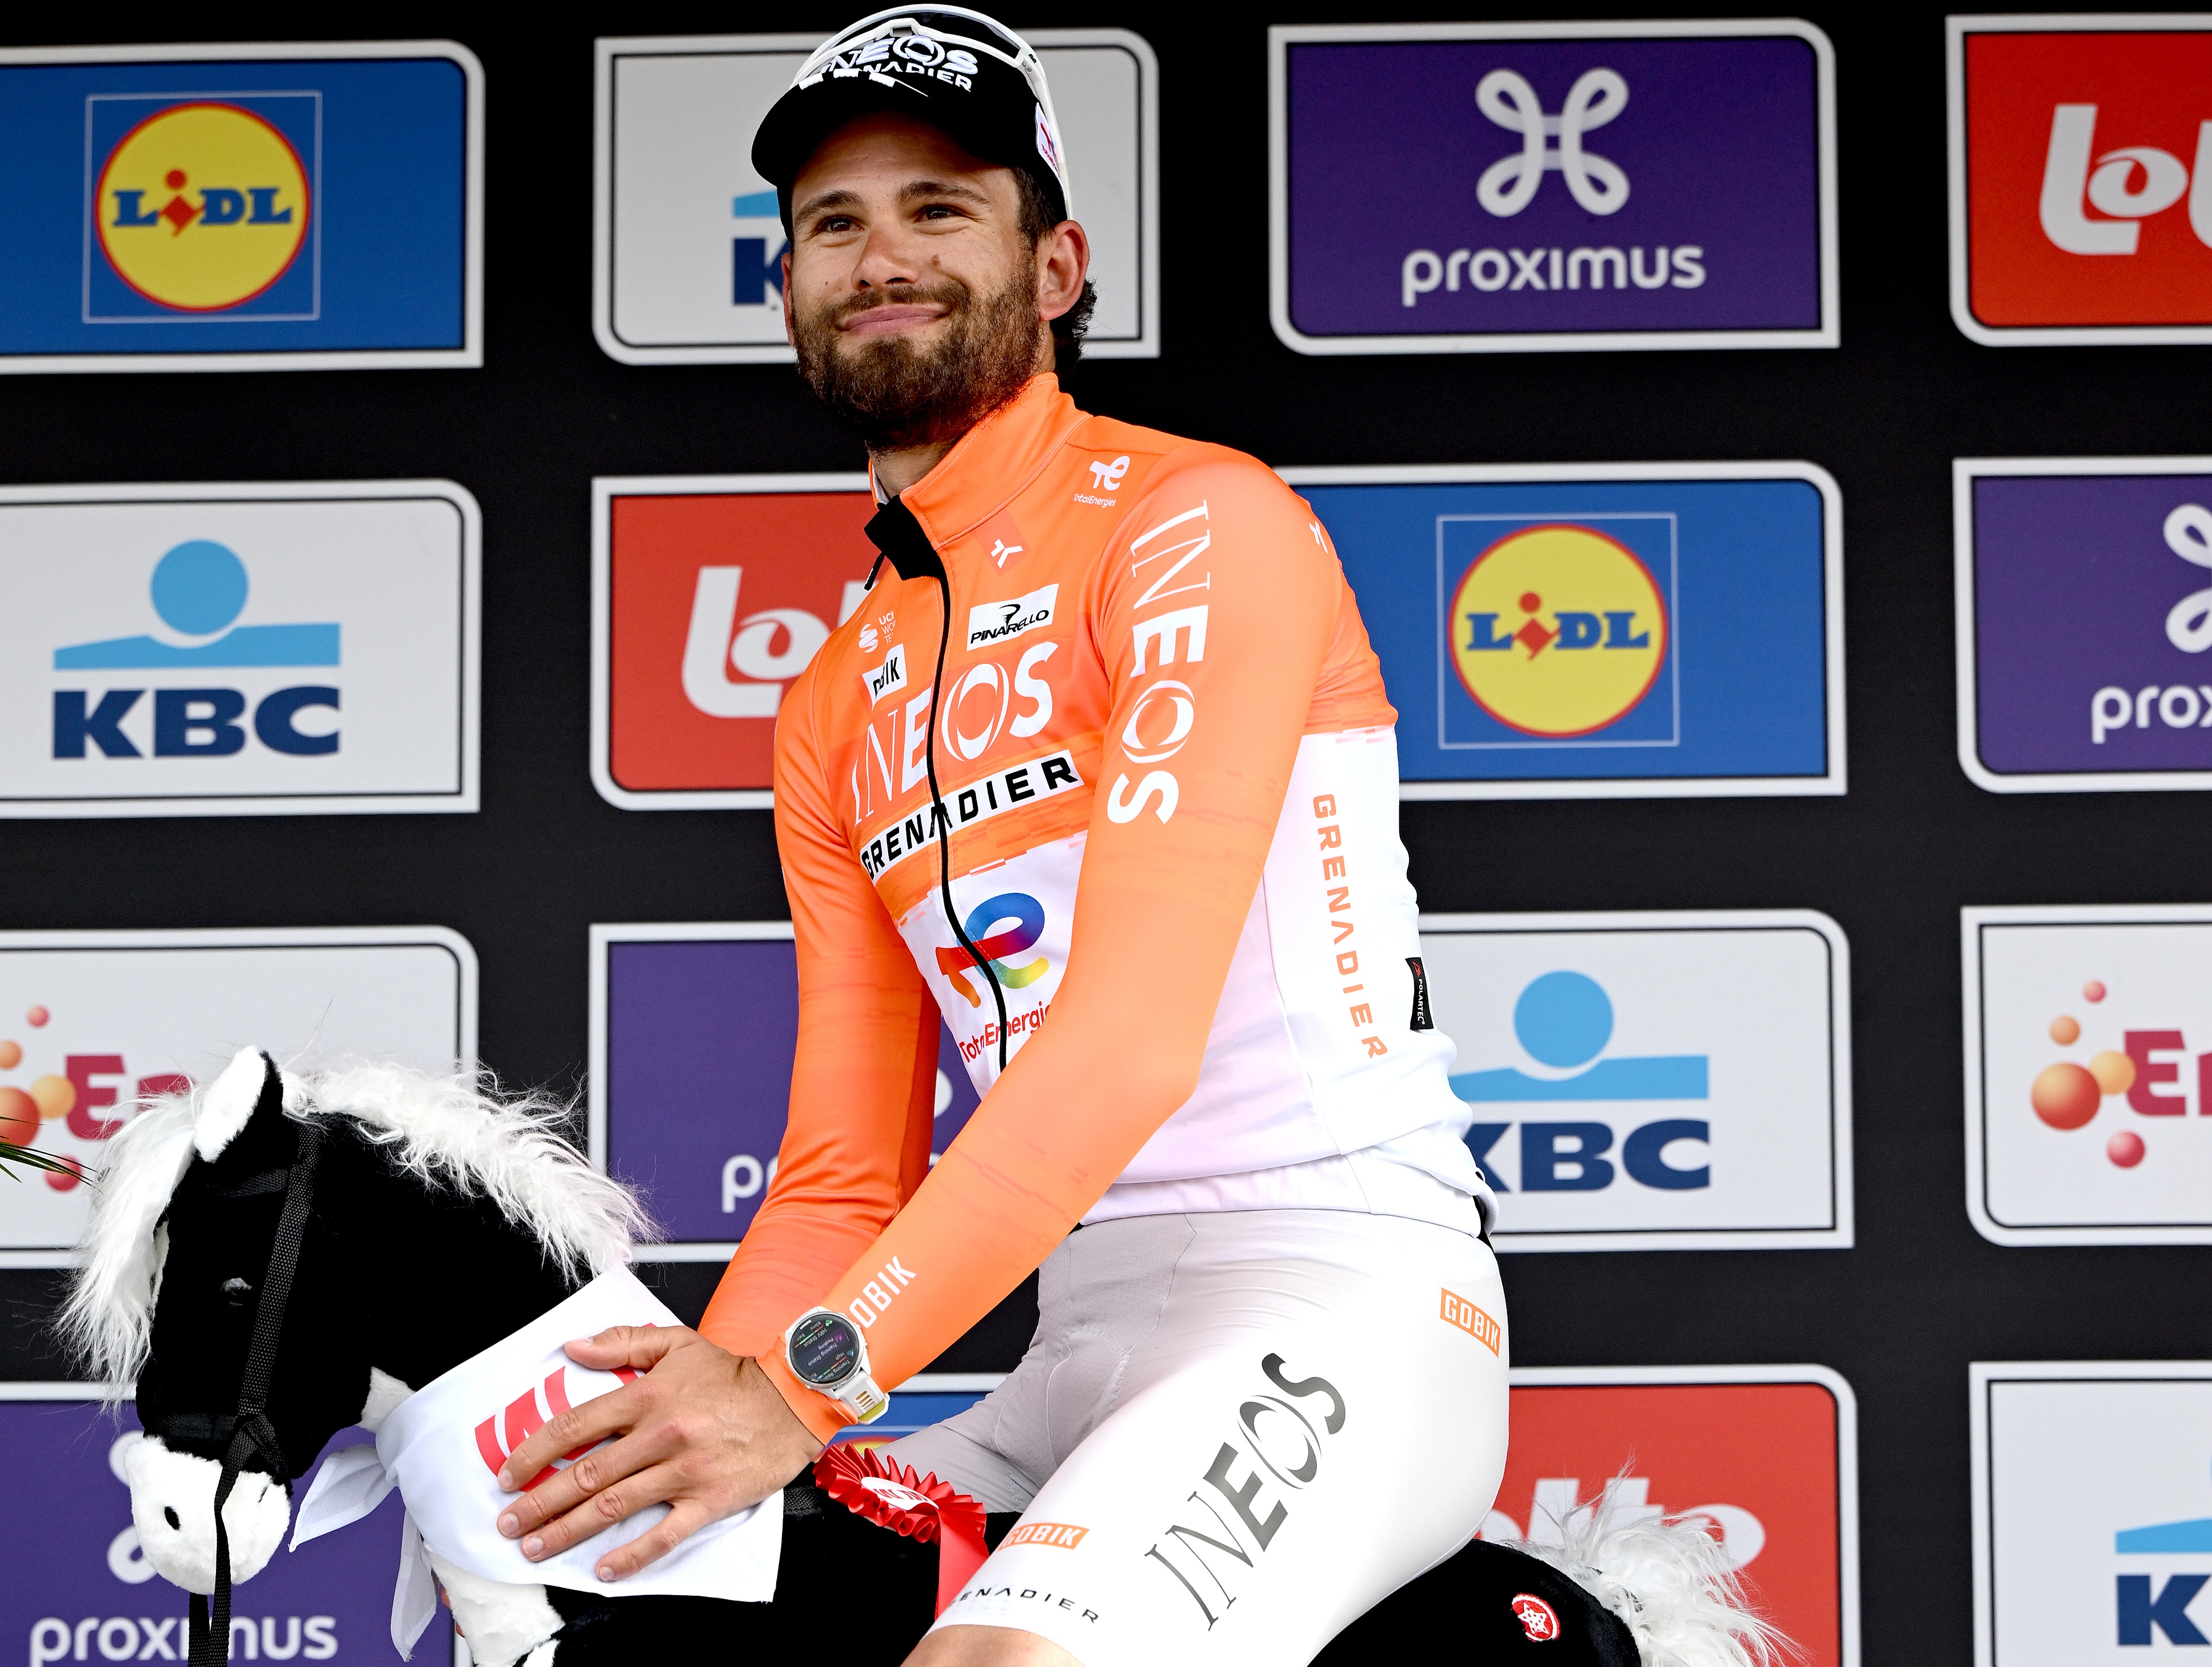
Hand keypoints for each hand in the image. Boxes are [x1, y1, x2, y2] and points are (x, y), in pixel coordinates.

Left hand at [492, 1325, 821, 1580]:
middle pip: (585, 1474)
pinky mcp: (708, 1500)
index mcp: (648, 1396)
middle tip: (508, 1523)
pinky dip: (631, 1556)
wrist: (793, 1398)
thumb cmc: (734, 1373)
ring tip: (536, 1547)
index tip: (509, 1474)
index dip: (535, 1453)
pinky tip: (604, 1569)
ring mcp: (683, 1471)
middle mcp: (660, 1435)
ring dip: (568, 1530)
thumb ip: (622, 1343)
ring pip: (613, 1506)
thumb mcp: (678, 1343)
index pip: (576, 1426)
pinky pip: (664, 1534)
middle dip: (539, 1502)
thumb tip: (573, 1348)